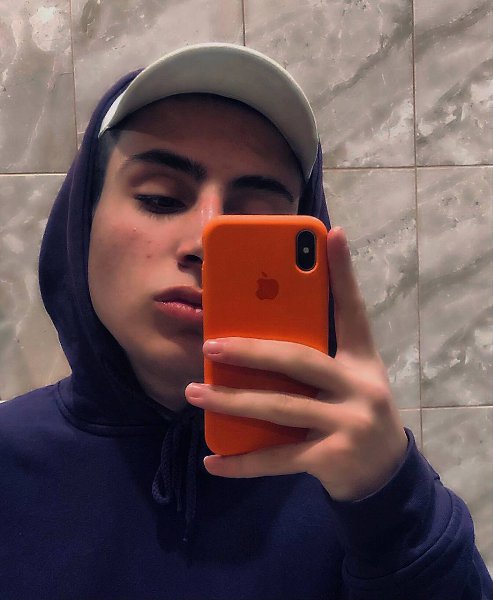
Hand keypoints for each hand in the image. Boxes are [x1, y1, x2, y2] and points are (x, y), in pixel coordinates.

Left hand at [185, 227, 407, 501]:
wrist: (384, 474)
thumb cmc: (355, 412)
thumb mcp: (347, 380)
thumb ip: (314, 359)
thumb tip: (254, 341)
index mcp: (362, 360)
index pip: (351, 310)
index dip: (342, 272)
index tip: (331, 233)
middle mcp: (360, 386)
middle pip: (298, 359)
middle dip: (250, 351)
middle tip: (209, 345)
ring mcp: (348, 424)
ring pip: (278, 407)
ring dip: (231, 402)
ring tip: (194, 394)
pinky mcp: (332, 458)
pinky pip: (277, 458)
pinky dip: (242, 462)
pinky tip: (212, 460)